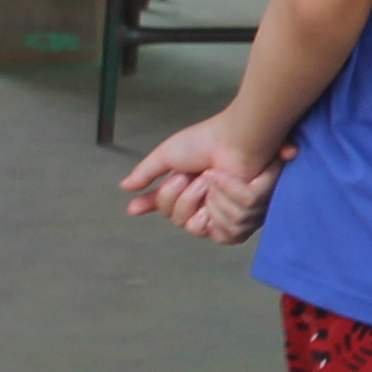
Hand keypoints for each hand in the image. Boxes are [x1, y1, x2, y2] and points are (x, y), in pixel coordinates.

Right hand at [123, 118, 278, 242]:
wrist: (235, 139)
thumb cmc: (205, 141)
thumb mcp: (167, 155)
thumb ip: (147, 173)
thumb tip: (125, 187)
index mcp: (187, 187)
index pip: (165, 206)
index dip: (150, 206)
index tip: (133, 208)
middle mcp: (205, 202)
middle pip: (177, 220)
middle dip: (179, 198)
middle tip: (188, 177)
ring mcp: (225, 212)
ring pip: (198, 228)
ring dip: (201, 199)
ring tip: (211, 177)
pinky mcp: (247, 218)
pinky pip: (227, 232)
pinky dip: (224, 205)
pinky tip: (226, 187)